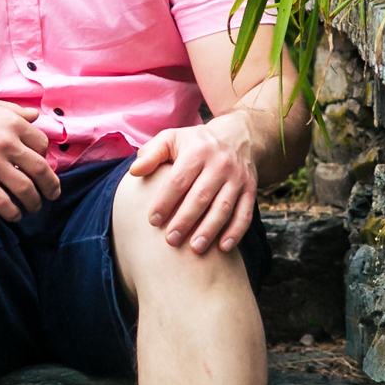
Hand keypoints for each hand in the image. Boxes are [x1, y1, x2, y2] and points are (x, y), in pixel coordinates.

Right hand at [0, 96, 58, 220]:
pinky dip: (13, 212)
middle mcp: (6, 142)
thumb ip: (14, 110)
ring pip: (26, 190)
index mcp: (12, 123)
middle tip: (52, 195)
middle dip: (51, 186)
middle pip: (41, 170)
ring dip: (34, 203)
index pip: (42, 145)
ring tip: (34, 207)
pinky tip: (15, 215)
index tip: (41, 166)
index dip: (45, 158)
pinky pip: (2, 202)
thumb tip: (36, 115)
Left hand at [126, 113, 256, 253]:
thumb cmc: (196, 142)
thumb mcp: (172, 138)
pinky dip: (236, 232)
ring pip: (224, 207)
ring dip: (210, 229)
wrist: (239, 135)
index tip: (153, 221)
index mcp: (197, 151)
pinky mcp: (250, 189)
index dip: (165, 201)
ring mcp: (238, 178)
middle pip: (201, 196)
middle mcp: (220, 164)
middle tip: (171, 240)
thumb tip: (134, 172)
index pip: (179, 180)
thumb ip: (151, 154)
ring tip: (195, 249)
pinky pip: (245, 213)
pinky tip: (224, 248)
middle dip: (185, 220)